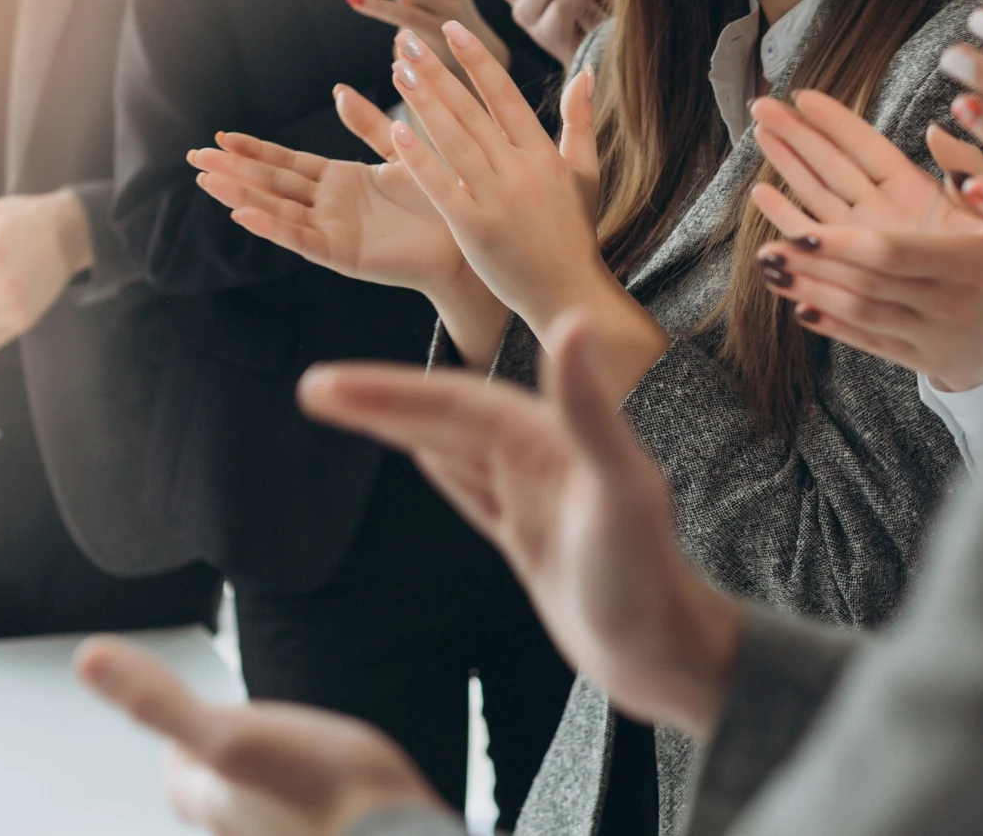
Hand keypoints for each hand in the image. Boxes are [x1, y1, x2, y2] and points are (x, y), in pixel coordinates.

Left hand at [76, 638, 444, 835]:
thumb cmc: (321, 794)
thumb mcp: (231, 734)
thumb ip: (160, 702)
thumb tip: (89, 660)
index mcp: (221, 798)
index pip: (180, 783)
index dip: (174, 757)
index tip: (174, 736)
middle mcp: (254, 825)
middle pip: (223, 801)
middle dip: (219, 771)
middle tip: (225, 739)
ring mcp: (298, 830)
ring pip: (270, 810)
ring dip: (267, 784)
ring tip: (279, 757)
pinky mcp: (341, 826)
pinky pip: (317, 813)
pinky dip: (316, 796)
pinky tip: (337, 783)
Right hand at [190, 86, 463, 294]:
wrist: (467, 239)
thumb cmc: (439, 198)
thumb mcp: (399, 151)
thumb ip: (368, 125)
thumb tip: (340, 90)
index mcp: (339, 181)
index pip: (285, 162)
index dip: (254, 150)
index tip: (221, 136)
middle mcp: (329, 207)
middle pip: (271, 184)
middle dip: (233, 170)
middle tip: (194, 157)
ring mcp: (333, 231)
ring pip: (278, 210)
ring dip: (242, 195)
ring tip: (207, 181)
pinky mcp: (344, 254)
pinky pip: (302, 238)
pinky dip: (272, 227)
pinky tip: (244, 212)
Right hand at [301, 316, 743, 738]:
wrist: (671, 660)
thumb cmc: (646, 582)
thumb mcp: (618, 493)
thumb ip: (587, 409)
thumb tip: (570, 323)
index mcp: (549, 439)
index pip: (451, 402)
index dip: (389, 390)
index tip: (326, 383)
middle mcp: (540, 457)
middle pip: (443, 417)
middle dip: (379, 401)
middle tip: (311, 389)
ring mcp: (534, 497)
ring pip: (451, 448)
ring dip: (399, 425)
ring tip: (342, 406)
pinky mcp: (532, 539)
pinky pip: (473, 492)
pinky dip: (441, 468)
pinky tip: (419, 453)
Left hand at [389, 22, 613, 333]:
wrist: (570, 294)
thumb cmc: (575, 234)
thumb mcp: (584, 173)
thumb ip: (580, 121)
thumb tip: (586, 73)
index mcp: (543, 155)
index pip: (504, 95)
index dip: (475, 60)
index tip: (451, 29)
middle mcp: (520, 170)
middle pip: (472, 111)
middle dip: (438, 72)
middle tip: (408, 40)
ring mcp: (497, 199)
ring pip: (454, 140)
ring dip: (425, 102)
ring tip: (398, 70)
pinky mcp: (475, 229)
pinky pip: (442, 187)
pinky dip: (420, 160)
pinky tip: (396, 132)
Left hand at [748, 94, 982, 390]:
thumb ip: (978, 173)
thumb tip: (939, 128)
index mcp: (968, 259)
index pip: (892, 254)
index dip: (844, 245)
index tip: (802, 235)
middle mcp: (946, 299)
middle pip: (865, 283)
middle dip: (814, 266)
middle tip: (766, 253)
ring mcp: (932, 333)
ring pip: (860, 313)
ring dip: (811, 290)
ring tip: (768, 268)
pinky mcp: (923, 357)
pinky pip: (869, 341)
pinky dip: (832, 324)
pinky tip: (796, 305)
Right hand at [750, 90, 981, 236]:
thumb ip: (966, 169)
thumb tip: (936, 132)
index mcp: (912, 189)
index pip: (864, 147)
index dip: (834, 121)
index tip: (804, 97)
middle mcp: (881, 209)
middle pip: (830, 163)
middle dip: (796, 132)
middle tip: (763, 104)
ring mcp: (864, 236)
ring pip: (815, 192)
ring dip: (786, 163)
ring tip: (760, 132)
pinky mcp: (851, 266)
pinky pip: (813, 238)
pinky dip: (785, 217)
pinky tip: (762, 194)